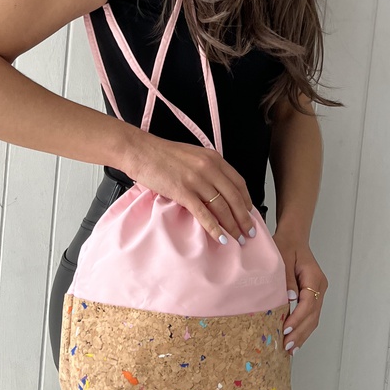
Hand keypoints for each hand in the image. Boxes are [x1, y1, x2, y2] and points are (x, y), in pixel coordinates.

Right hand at [122, 132, 256, 245]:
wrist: (140, 151)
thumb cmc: (162, 155)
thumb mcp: (193, 156)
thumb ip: (208, 169)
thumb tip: (217, 190)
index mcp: (213, 158)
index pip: (238, 182)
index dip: (246, 201)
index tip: (249, 214)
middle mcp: (209, 168)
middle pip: (234, 197)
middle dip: (244, 218)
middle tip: (249, 232)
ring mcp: (196, 180)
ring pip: (222, 207)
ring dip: (232, 225)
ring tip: (237, 239)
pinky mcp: (183, 191)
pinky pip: (203, 213)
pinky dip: (214, 228)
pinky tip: (220, 238)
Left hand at [273, 234, 326, 355]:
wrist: (293, 237)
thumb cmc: (286, 244)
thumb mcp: (282, 257)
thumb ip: (286, 279)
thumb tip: (289, 300)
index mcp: (314, 277)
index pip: (308, 303)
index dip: (297, 318)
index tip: (286, 329)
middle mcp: (320, 286)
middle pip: (313, 315)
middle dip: (300, 332)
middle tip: (287, 347)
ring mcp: (318, 291)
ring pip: (313, 318)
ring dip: (302, 334)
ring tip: (290, 348)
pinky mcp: (312, 295)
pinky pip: (310, 314)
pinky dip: (303, 327)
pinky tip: (295, 338)